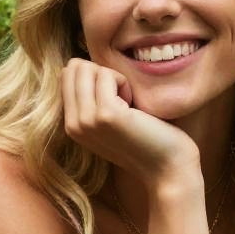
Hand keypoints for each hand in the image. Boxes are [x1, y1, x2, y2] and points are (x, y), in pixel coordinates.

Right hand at [60, 57, 199, 186]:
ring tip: (128, 105)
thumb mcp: (109, 119)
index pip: (67, 74)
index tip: (116, 99)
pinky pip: (106, 75)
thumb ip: (90, 98)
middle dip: (102, 74)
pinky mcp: (105, 115)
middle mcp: (73, 125)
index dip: (95, 76)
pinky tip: (135, 108)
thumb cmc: (147, 139)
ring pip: (86, 68)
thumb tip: (78, 65)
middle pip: (74, 68)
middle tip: (123, 100)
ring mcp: (86, 121)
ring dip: (113, 78)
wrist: (167, 168)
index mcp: (71, 125)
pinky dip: (125, 82)